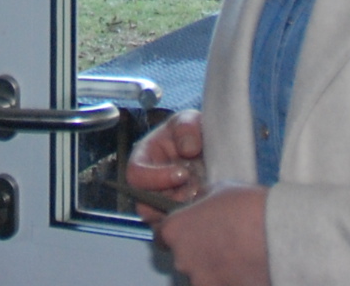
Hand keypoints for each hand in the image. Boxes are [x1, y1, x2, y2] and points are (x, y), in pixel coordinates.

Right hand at [123, 109, 207, 227]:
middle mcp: (148, 186)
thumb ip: (187, 128)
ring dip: (184, 212)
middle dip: (172, 201)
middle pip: (146, 206)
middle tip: (196, 191)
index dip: (157, 177)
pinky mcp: (177, 217)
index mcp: (143, 160)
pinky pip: (179, 228)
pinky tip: (208, 206)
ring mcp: (163, 204)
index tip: (182, 174)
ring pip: (163, 221)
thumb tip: (187, 149)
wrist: (213, 149)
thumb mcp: (189, 120)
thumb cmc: (193, 133)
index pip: (136, 175)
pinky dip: (193, 221)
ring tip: (204, 197)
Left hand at [154, 183, 268, 285]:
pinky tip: (245, 269)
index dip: (177, 232)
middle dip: (198, 251)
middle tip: (223, 242)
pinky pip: (220, 284)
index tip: (191, 231)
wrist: (279, 236)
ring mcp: (201, 281)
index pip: (162, 235)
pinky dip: (229, 279)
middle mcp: (182, 259)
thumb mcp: (219, 189)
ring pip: (201, 276)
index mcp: (175, 230)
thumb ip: (201, 200)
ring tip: (238, 257)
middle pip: (183, 257)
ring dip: (214, 269)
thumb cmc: (248, 208)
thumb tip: (199, 203)